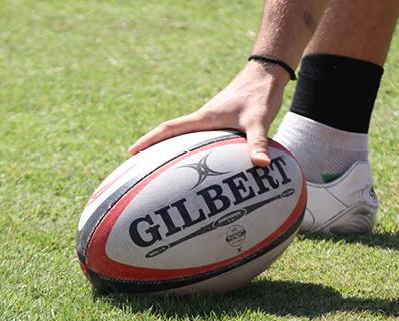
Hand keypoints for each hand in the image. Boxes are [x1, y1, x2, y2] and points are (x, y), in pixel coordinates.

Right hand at [128, 61, 289, 165]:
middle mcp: (203, 119)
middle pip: (170, 135)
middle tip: (138, 167)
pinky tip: (198, 163)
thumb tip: (262, 165)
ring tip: (160, 169)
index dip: (149, 140)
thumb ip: (258, 143)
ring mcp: (210, 120)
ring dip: (170, 149)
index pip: (169, 129)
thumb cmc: (260, 95)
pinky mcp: (220, 121)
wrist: (267, 74)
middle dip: (153, 149)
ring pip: (184, 136)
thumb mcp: (259, 120)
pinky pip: (199, 137)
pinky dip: (192, 148)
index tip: (131, 151)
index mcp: (204, 118)